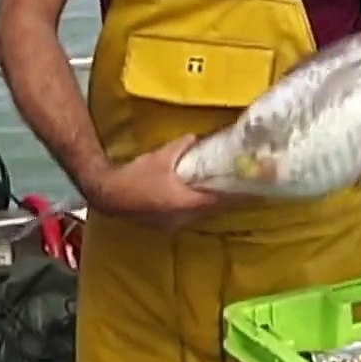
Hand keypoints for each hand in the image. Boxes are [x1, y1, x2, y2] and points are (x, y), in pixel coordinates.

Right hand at [84, 134, 233, 228]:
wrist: (107, 194)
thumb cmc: (136, 176)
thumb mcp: (161, 156)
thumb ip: (183, 146)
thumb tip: (197, 137)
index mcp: (186, 203)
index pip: (220, 201)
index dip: (238, 194)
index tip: (252, 186)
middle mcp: (184, 217)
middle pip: (214, 210)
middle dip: (229, 199)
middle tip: (243, 186)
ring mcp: (175, 224)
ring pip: (203, 215)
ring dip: (214, 205)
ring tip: (225, 190)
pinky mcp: (166, 224)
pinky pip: (191, 216)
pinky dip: (200, 207)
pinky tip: (200, 197)